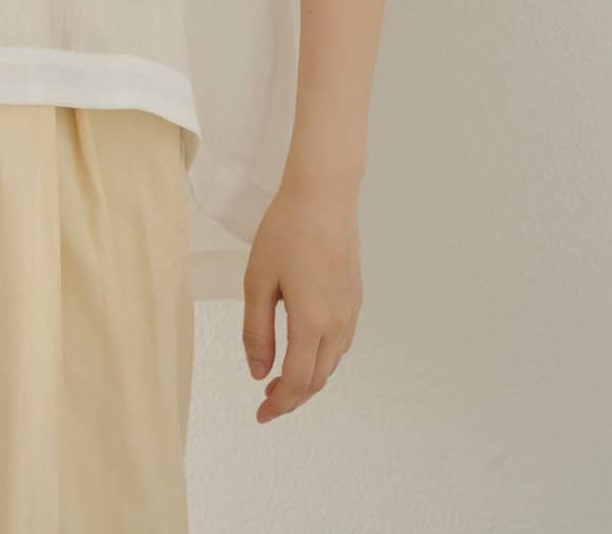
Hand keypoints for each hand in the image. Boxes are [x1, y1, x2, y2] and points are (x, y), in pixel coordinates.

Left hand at [242, 181, 362, 422]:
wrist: (324, 195)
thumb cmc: (285, 230)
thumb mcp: (257, 280)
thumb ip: (256, 330)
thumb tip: (258, 372)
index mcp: (312, 321)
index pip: (297, 382)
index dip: (278, 405)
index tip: (259, 416)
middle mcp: (338, 323)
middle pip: (317, 379)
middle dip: (292, 397)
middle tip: (265, 402)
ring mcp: (351, 311)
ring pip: (331, 363)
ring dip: (307, 378)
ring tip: (278, 378)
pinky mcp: (355, 298)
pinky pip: (339, 343)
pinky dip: (320, 358)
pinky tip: (302, 348)